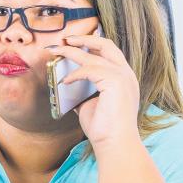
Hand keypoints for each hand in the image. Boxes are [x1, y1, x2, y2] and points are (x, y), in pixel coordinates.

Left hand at [47, 31, 140, 150]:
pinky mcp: (115, 82)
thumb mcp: (90, 105)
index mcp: (124, 78)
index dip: (92, 43)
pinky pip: (89, 69)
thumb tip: (67, 85)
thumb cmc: (104, 129)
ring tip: (56, 51)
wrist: (115, 144)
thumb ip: (82, 92)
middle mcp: (126, 74)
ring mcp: (123, 76)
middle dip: (84, 38)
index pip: (109, 52)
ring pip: (94, 55)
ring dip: (72, 51)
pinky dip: (74, 73)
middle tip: (66, 38)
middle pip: (106, 44)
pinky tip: (64, 81)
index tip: (74, 42)